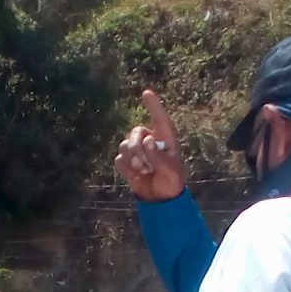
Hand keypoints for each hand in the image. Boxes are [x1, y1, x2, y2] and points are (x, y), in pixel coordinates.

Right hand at [113, 88, 188, 203]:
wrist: (160, 199)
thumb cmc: (171, 182)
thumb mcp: (170, 170)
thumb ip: (158, 156)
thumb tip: (147, 140)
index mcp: (165, 139)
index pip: (159, 118)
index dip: (154, 105)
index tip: (147, 93)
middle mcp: (150, 140)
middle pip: (135, 133)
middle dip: (136, 149)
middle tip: (144, 166)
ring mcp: (137, 151)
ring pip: (125, 145)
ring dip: (132, 161)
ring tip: (144, 172)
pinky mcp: (127, 162)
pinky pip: (119, 159)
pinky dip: (126, 169)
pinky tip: (136, 176)